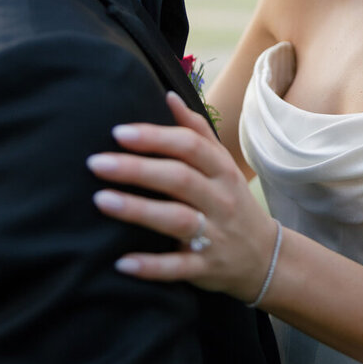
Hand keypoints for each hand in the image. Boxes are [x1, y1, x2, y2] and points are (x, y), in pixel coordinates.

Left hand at [89, 92, 277, 300]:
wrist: (266, 257)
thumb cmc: (232, 202)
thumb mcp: (223, 165)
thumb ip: (197, 132)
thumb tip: (169, 95)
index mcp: (222, 171)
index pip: (190, 147)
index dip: (156, 137)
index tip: (118, 132)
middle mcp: (220, 200)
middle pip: (180, 179)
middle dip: (138, 169)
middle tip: (96, 162)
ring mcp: (215, 235)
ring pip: (178, 220)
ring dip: (139, 210)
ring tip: (101, 200)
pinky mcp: (206, 268)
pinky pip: (178, 267)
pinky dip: (151, 266)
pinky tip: (121, 263)